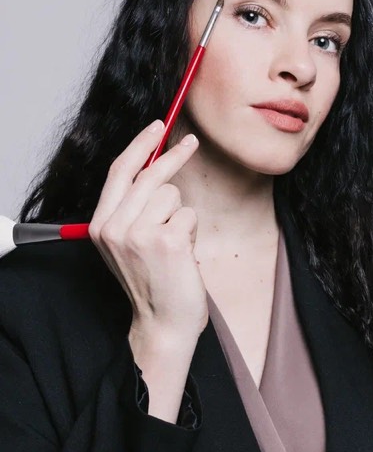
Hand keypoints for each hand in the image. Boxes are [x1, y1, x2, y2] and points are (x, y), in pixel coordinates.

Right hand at [89, 119, 207, 342]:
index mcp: (101, 226)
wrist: (164, 323)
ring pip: (172, 194)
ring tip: (176, 244)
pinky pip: (189, 214)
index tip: (158, 127)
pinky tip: (184, 254)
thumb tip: (154, 171)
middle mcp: (115, 227)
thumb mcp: (129, 246)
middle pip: (149, 175)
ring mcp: (139, 233)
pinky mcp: (166, 240)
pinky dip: (192, 231)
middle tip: (192, 142)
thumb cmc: (153, 283)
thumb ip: (133, 211)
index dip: (140, 145)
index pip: (119, 173)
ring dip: (181, 215)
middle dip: (174, 156)